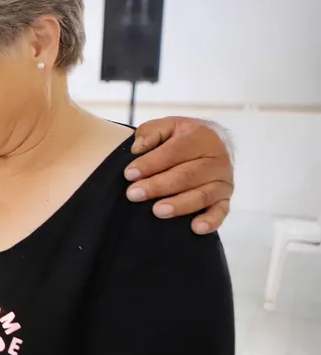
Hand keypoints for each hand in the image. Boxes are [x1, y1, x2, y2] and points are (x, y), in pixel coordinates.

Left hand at [126, 117, 233, 233]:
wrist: (212, 143)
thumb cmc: (182, 137)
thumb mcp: (167, 126)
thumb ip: (151, 132)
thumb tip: (138, 149)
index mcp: (201, 137)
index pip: (174, 151)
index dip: (151, 163)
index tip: (129, 174)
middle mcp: (217, 159)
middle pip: (187, 175)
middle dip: (158, 186)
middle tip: (134, 194)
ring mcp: (223, 180)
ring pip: (202, 195)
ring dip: (179, 205)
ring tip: (157, 211)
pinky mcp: (225, 198)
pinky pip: (221, 212)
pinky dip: (210, 221)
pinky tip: (195, 228)